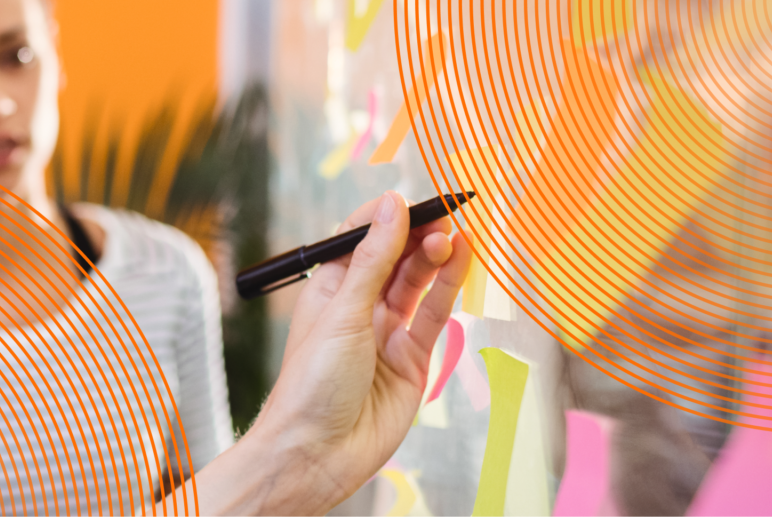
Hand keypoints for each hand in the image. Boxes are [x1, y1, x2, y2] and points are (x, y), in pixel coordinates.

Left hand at [253, 190, 471, 511]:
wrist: (318, 453)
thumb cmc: (312, 385)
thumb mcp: (343, 313)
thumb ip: (374, 260)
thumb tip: (390, 207)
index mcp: (330, 290)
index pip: (360, 239)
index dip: (386, 217)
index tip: (411, 198)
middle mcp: (360, 308)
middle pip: (395, 259)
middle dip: (418, 234)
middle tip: (443, 214)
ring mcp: (388, 333)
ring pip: (418, 284)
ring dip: (436, 257)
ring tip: (454, 234)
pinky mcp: (412, 360)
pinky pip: (434, 316)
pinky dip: (449, 288)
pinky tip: (460, 260)